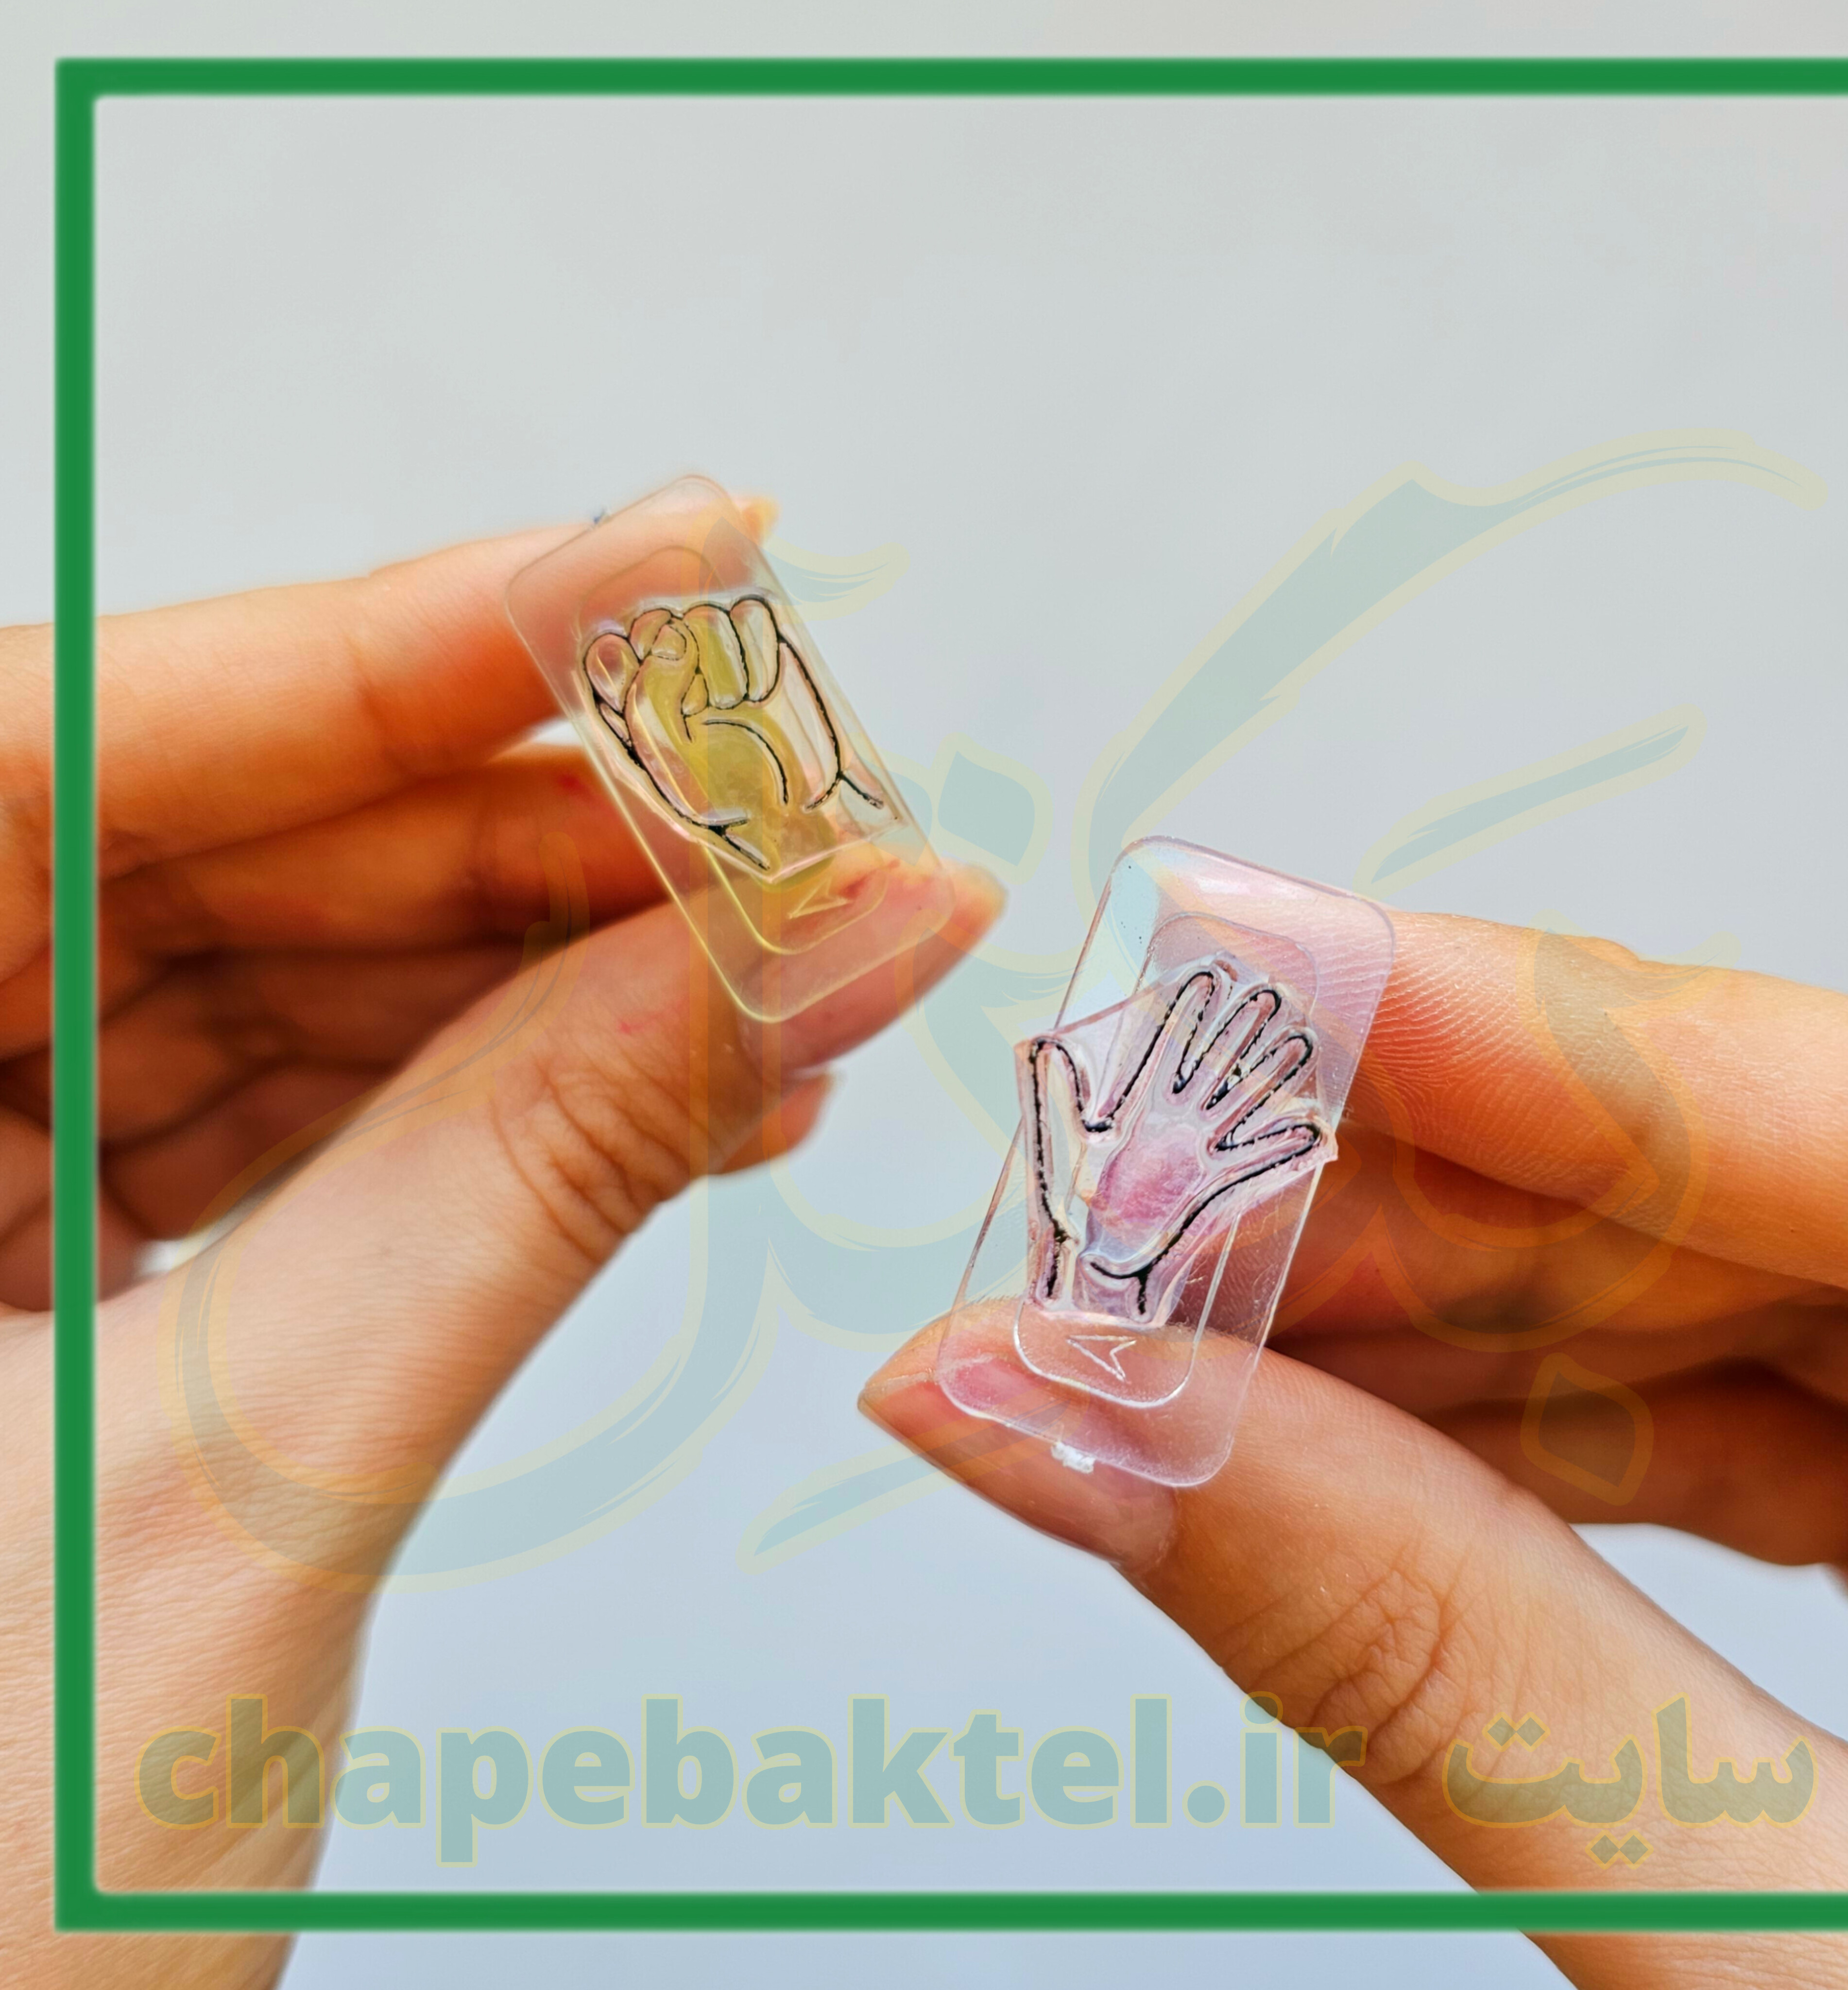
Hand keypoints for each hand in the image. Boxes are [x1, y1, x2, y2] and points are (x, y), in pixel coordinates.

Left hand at [0, 520, 1000, 1986]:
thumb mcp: (249, 1497)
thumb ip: (545, 1168)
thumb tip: (830, 946)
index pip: (59, 743)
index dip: (398, 639)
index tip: (666, 569)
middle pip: (190, 849)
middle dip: (528, 831)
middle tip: (792, 808)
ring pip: (248, 975)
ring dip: (537, 972)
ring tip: (782, 961)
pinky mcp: (3, 1265)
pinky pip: (252, 1110)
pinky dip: (463, 1099)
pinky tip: (666, 1083)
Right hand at [866, 915, 1847, 1985]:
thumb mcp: (1794, 1965)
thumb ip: (1411, 1652)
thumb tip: (1037, 1413)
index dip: (1547, 1031)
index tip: (1251, 955)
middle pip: (1784, 1187)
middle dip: (1419, 1194)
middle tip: (1125, 1197)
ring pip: (1742, 1280)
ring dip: (1432, 1303)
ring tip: (1173, 1320)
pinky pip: (1754, 1396)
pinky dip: (1529, 1413)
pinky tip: (1325, 1416)